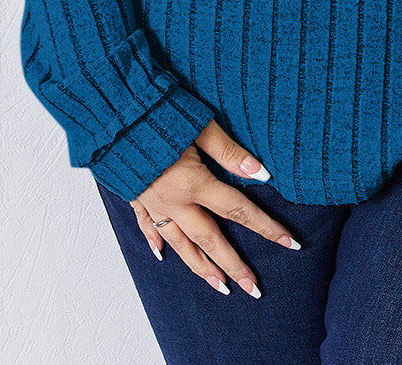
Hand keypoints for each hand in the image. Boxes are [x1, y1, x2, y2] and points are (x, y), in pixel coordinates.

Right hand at [127, 118, 300, 297]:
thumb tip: (261, 172)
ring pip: (181, 243)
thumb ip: (229, 151)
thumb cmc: (158, 113)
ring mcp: (154, 202)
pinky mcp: (136, 196)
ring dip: (201, 267)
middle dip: (234, 266)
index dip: (266, 227)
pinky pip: (147, 227)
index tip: (290, 243)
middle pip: (211, 239)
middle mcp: (175, 201)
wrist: (111, 115)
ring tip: (219, 287)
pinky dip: (155, 242)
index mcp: (194, 183)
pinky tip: (162, 255)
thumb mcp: (200, 125)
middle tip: (254, 289)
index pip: (238, 210)